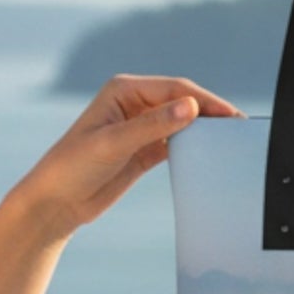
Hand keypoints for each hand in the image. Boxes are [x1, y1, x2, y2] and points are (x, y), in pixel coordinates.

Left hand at [14, 72, 245, 240]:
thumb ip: (152, 126)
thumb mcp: (112, 144)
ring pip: (183, 123)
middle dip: (210, 114)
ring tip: (230, 142)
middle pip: (183, 103)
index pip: (175, 89)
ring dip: (205, 130)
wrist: (55, 204)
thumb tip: (191, 107)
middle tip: (238, 130)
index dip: (205, 101)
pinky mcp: (145, 150)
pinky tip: (211, 156)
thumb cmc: (72, 168)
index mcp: (124, 90)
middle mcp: (134, 104)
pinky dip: (195, 148)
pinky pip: (178, 143)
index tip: (230, 117)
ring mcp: (141, 127)